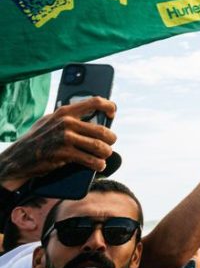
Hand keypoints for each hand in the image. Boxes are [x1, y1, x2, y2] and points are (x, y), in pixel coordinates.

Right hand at [0, 97, 116, 189]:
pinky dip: (97, 164)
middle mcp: (66, 123)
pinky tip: (99, 165)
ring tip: (106, 155)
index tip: (113, 113)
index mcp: (65, 112)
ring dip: (106, 152)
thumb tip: (94, 117)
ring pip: (98, 146)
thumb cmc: (38, 138)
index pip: (94, 102)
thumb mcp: (50, 121)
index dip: (108, 106)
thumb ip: (68, 117)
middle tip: (111, 143)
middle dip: (110, 139)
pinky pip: (89, 159)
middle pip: (101, 130)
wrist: (18, 158)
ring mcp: (65, 138)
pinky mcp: (64, 154)